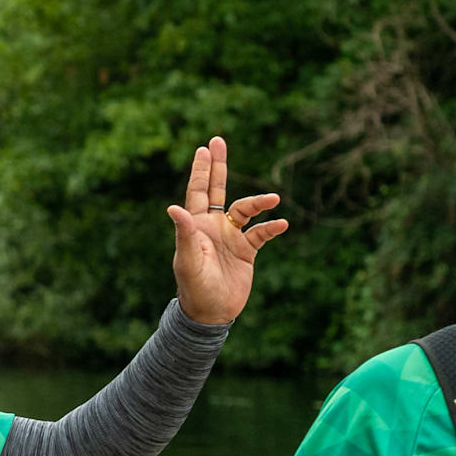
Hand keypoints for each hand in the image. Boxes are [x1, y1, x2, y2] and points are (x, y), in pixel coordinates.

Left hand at [167, 136, 286, 328]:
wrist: (211, 314)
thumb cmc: (194, 287)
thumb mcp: (188, 260)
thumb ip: (185, 233)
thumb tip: (174, 208)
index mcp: (196, 226)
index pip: (198, 192)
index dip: (201, 171)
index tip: (204, 149)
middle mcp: (214, 226)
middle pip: (217, 190)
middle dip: (218, 167)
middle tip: (218, 141)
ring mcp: (231, 237)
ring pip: (246, 210)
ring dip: (259, 203)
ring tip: (273, 199)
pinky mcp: (247, 251)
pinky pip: (262, 233)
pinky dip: (272, 227)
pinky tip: (281, 223)